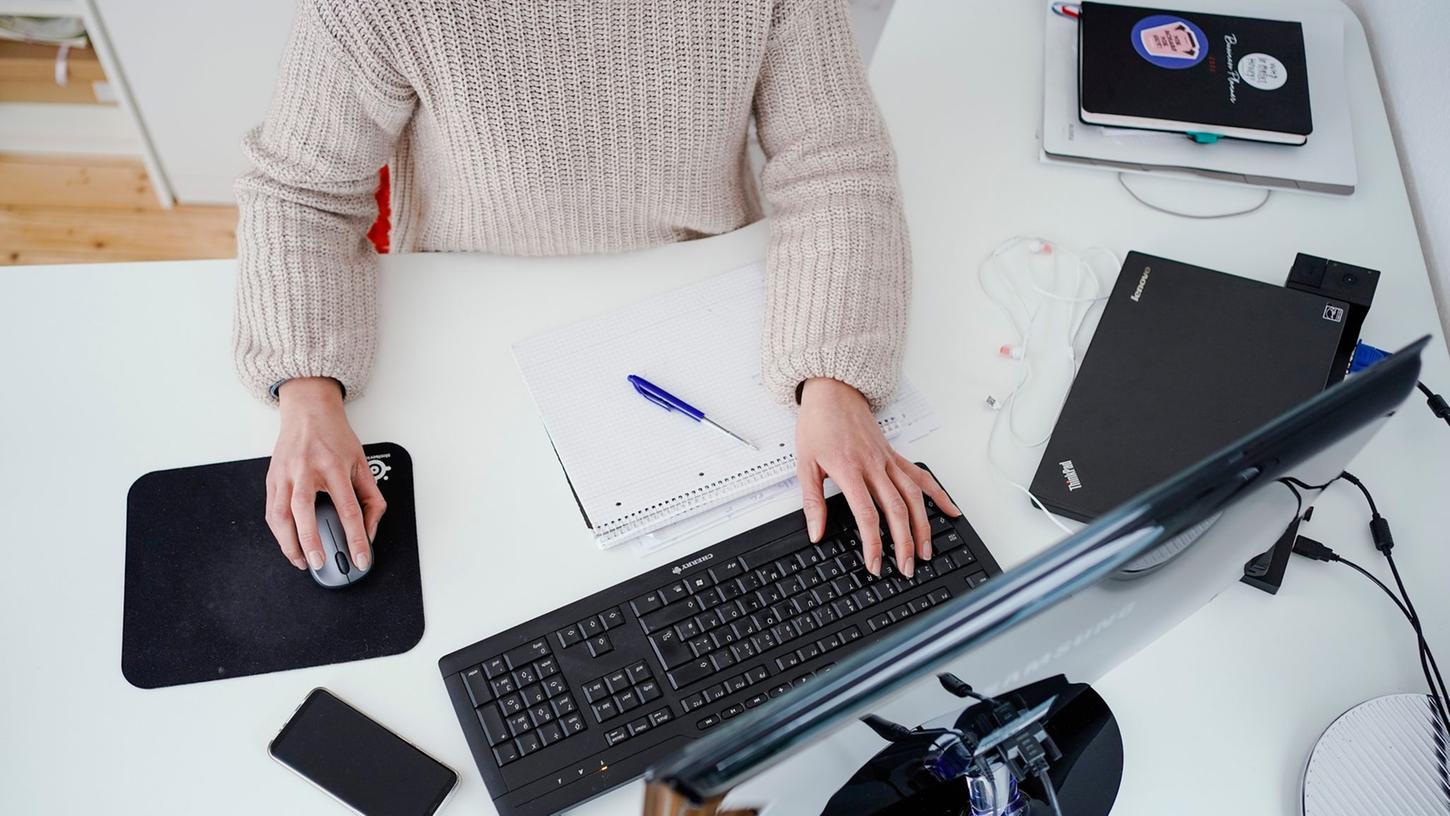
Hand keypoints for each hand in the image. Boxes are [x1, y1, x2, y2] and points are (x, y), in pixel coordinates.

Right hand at [265, 377, 385, 571]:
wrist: (308, 410)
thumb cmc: (335, 437)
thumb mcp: (362, 463)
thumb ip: (371, 498)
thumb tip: (370, 530)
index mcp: (334, 465)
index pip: (348, 509)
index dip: (356, 537)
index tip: (361, 558)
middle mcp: (306, 469)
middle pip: (305, 511)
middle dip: (311, 541)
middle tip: (319, 563)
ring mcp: (285, 474)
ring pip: (280, 514)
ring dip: (288, 542)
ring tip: (302, 561)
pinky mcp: (271, 478)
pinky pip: (271, 510)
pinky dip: (278, 531)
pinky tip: (288, 543)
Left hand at [795, 377, 960, 577]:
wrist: (833, 393)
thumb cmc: (818, 425)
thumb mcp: (804, 464)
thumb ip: (812, 501)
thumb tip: (815, 532)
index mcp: (850, 470)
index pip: (867, 514)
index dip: (873, 543)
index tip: (875, 564)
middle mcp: (874, 466)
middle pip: (897, 509)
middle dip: (904, 542)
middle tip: (906, 567)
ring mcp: (889, 461)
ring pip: (914, 496)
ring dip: (923, 526)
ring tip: (926, 551)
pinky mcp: (896, 456)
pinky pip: (921, 477)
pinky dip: (938, 494)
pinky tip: (951, 511)